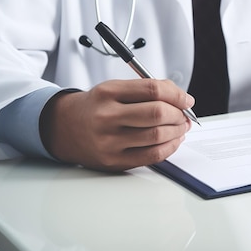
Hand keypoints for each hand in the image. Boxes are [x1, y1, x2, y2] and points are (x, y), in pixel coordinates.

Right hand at [40, 79, 193, 171]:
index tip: (187, 100)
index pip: (152, 89)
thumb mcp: (114, 88)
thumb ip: (146, 89)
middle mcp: (106, 117)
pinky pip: (152, 156)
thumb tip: (181, 98)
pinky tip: (173, 140)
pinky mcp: (114, 161)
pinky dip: (170, 147)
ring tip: (181, 127)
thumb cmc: (96, 107)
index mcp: (108, 93)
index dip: (177, 95)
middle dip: (179, 114)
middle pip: (157, 114)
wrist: (63, 128)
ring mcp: (109, 142)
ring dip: (178, 131)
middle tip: (185, 114)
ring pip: (157, 136)